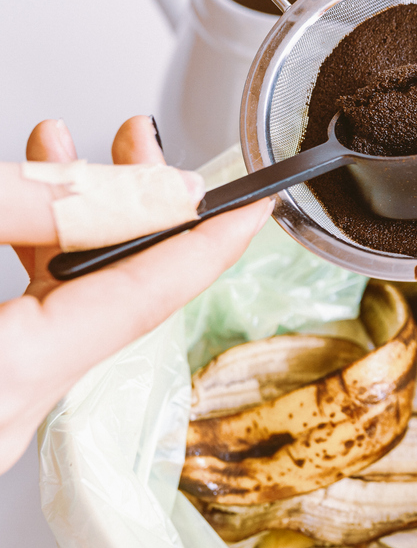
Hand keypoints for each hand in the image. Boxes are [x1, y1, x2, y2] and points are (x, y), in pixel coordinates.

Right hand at [0, 117, 272, 474]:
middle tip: (144, 140)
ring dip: (76, 222)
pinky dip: (37, 259)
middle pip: (117, 293)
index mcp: (11, 376)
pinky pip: (33, 319)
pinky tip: (25, 209)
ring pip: (70, 303)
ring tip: (66, 148)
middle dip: (137, 205)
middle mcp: (11, 407)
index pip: (148, 297)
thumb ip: (20, 211)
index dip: (210, 241)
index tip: (259, 202)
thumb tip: (106, 182)